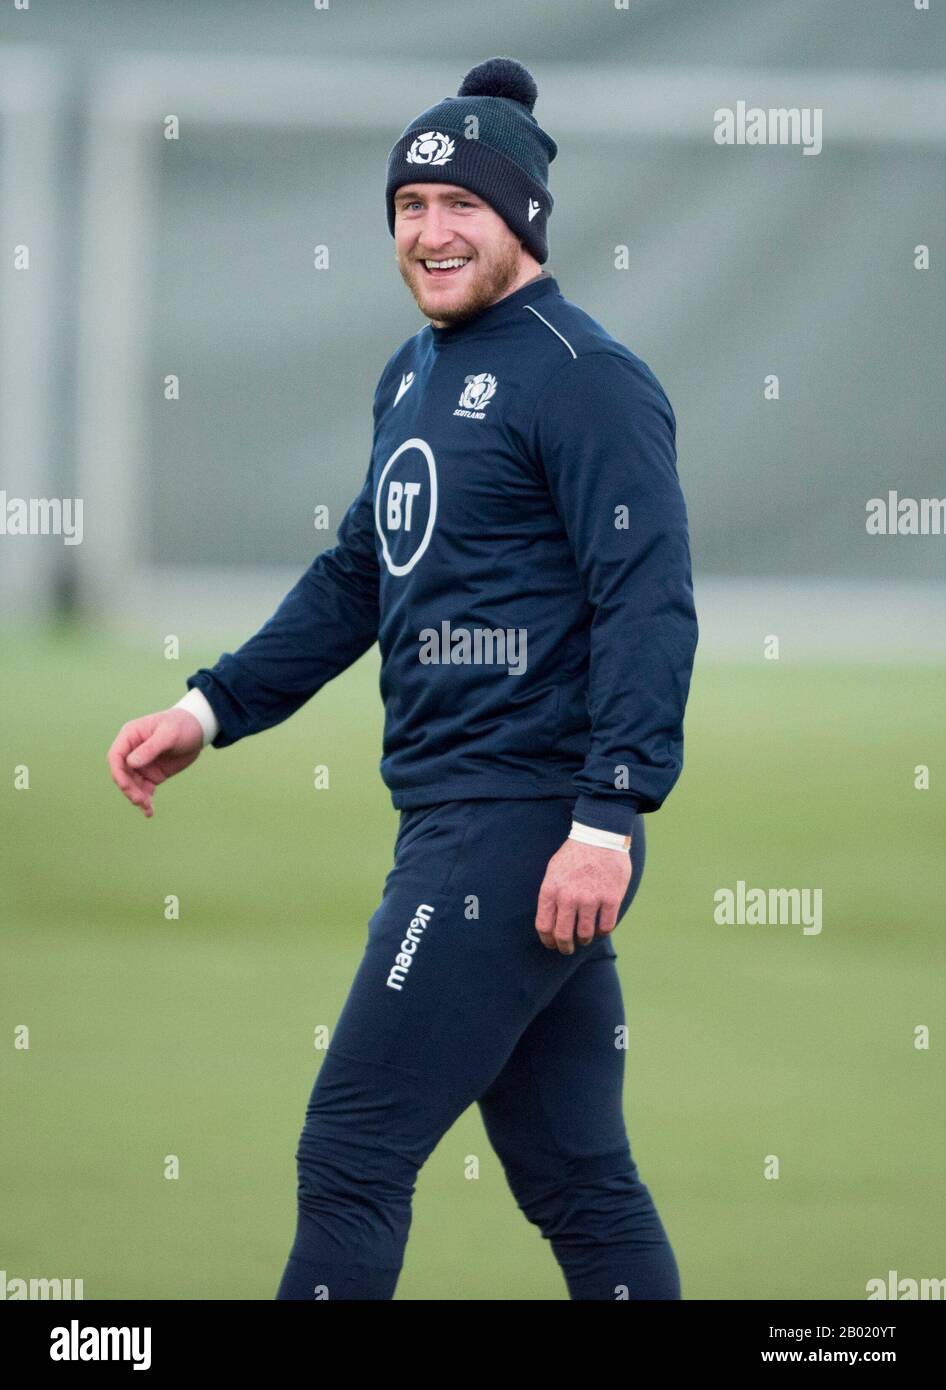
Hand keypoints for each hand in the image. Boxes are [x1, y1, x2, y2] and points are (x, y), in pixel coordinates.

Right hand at [106, 709, 204, 817]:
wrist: (199, 729)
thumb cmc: (182, 725)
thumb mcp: (169, 734)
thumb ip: (150, 748)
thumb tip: (130, 763)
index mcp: (130, 736)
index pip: (116, 756)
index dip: (118, 772)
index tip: (125, 786)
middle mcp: (132, 751)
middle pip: (122, 774)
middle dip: (129, 788)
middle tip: (140, 800)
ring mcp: (141, 764)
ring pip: (132, 785)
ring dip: (137, 797)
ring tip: (147, 808)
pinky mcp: (152, 774)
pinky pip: (144, 789)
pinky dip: (146, 800)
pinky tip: (149, 812)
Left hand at [534, 836, 631, 954]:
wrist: (600, 836)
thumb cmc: (575, 854)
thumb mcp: (553, 871)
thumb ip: (551, 896)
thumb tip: (549, 923)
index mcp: (551, 889)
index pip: (544, 926)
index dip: (547, 940)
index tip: (552, 944)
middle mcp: (569, 896)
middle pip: (563, 935)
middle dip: (564, 947)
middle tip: (567, 949)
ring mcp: (591, 898)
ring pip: (585, 934)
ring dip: (583, 940)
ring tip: (584, 937)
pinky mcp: (611, 898)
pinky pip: (605, 927)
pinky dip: (602, 932)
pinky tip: (600, 927)